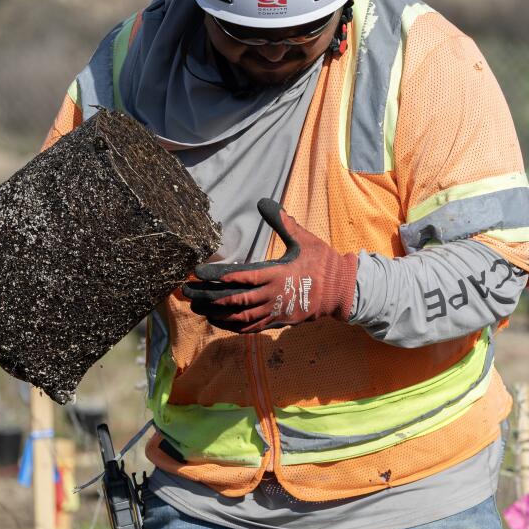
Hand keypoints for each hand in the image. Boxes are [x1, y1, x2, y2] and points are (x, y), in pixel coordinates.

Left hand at [181, 199, 356, 333]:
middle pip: (233, 300)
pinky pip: (250, 327)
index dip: (217, 276)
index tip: (197, 273)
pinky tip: (217, 320)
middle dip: (208, 297)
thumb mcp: (303, 239)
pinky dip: (231, 325)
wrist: (342, 291)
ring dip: (215, 312)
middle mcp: (272, 295)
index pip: (241, 277)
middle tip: (186, 293)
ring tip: (196, 307)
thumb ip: (282, 222)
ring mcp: (274, 311)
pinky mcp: (277, 321)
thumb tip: (264, 201)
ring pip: (239, 316)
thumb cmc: (322, 262)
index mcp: (277, 274)